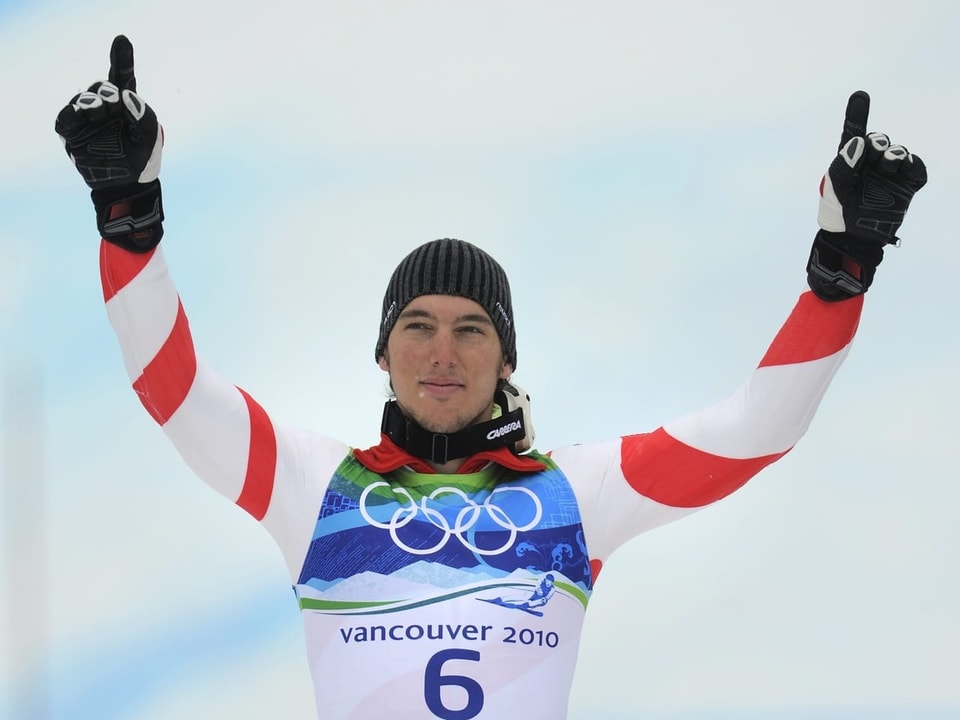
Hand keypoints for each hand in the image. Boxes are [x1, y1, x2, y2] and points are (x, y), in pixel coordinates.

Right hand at [55, 35, 163, 251]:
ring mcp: (87, 120)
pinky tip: (80, 113)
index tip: (122, 40)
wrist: (129, 186)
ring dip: (92, 101)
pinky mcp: (73, 133)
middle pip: (102, 86)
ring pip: (83, 99)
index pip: (123, 76)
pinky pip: (65, 118)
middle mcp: (106, 108)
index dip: (121, 58)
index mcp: (126, 104)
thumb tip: (126, 95)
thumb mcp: (151, 136)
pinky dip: (71, 114)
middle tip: (115, 101)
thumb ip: (143, 113)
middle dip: (109, 91)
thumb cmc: (143, 158)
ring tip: (100, 109)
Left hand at [817, 91, 926, 244]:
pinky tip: (907, 167)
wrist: (853, 237)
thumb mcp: (835, 187)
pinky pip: (917, 170)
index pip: (854, 133)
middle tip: (875, 150)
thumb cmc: (837, 210)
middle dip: (878, 142)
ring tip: (889, 163)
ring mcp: (891, 174)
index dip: (857, 113)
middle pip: (879, 140)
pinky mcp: (907, 186)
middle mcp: (872, 163)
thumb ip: (844, 163)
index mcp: (850, 159)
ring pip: (899, 153)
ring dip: (894, 154)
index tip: (860, 95)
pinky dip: (914, 165)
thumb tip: (859, 141)